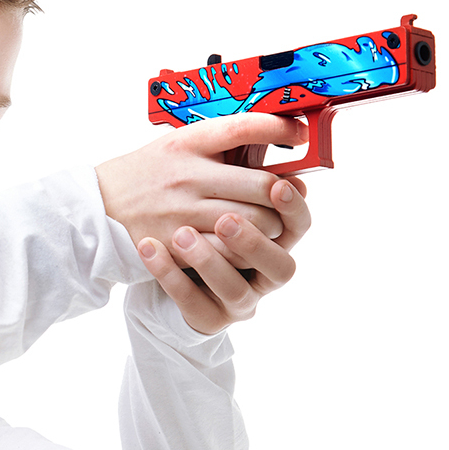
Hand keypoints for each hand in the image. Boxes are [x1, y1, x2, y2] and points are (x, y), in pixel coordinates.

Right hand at [96, 114, 308, 264]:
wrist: (96, 209)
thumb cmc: (141, 176)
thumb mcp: (175, 145)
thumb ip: (217, 143)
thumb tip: (269, 137)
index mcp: (188, 143)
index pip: (245, 127)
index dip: (281, 127)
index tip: (299, 134)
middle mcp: (188, 174)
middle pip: (264, 184)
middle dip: (284, 194)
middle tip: (284, 197)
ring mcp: (184, 211)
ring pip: (255, 221)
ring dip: (271, 226)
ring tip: (266, 224)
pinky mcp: (178, 243)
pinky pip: (230, 250)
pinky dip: (244, 249)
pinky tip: (241, 245)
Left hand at [136, 176, 310, 333]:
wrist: (167, 263)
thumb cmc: (200, 218)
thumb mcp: (221, 190)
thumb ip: (243, 172)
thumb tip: (269, 133)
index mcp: (277, 239)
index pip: (299, 226)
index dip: (293, 208)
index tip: (278, 186)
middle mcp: (265, 273)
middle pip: (278, 263)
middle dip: (251, 240)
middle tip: (226, 217)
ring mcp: (239, 299)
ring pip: (233, 286)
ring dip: (208, 259)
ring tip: (183, 234)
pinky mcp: (208, 316)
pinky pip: (189, 299)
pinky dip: (168, 273)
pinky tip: (149, 248)